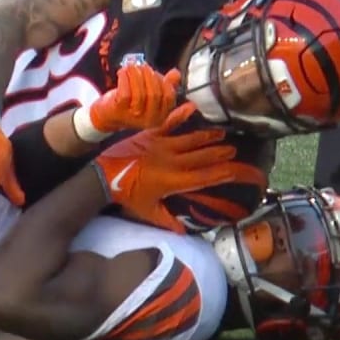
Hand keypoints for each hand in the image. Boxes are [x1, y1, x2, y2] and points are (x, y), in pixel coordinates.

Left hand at [88, 65, 179, 133]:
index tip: (156, 73)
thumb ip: (166, 85)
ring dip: (136, 75)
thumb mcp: (150, 96)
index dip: (165, 82)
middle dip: (149, 76)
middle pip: (155, 94)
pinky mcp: (119, 110)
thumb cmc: (131, 103)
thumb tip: (176, 74)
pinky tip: (123, 72)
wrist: (107, 115)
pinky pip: (125, 92)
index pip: (169, 97)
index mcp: (161, 116)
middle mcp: (149, 119)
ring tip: (132, 67)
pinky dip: (125, 78)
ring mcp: (134, 116)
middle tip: (143, 67)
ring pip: (140, 93)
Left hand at [93, 104, 258, 224]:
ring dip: (207, 136)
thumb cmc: (127, 194)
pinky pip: (168, 123)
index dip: (221, 174)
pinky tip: (191, 107)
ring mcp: (161, 146)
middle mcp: (171, 162)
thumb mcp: (148, 211)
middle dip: (219, 153)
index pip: (203, 177)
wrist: (104, 176)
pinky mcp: (150, 135)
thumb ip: (168, 221)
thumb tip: (185, 232)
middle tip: (234, 149)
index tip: (235, 170)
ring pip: (190, 139)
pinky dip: (179, 115)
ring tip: (222, 133)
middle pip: (201, 157)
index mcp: (173, 181)